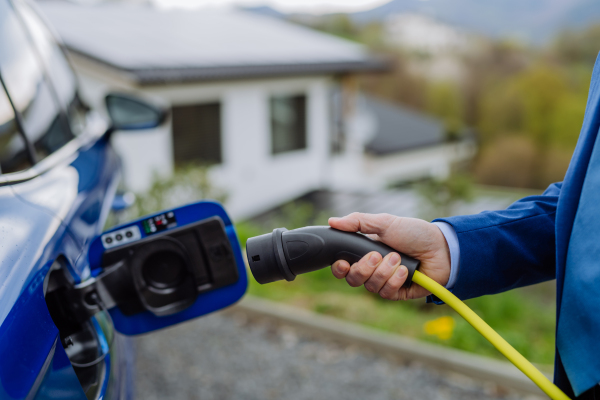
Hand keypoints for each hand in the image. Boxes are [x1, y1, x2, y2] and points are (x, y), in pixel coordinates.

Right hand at [328, 213, 450, 300]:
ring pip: (370, 286)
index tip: (343, 263)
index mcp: (365, 252)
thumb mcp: (385, 222)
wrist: (442, 248)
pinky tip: (406, 270)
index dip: (339, 268)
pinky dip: (395, 280)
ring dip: (384, 271)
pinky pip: (386, 293)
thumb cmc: (414, 233)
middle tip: (378, 255)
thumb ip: (358, 222)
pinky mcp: (398, 292)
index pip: (343, 267)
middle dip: (364, 268)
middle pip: (353, 279)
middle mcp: (373, 269)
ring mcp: (385, 282)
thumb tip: (332, 221)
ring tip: (399, 258)